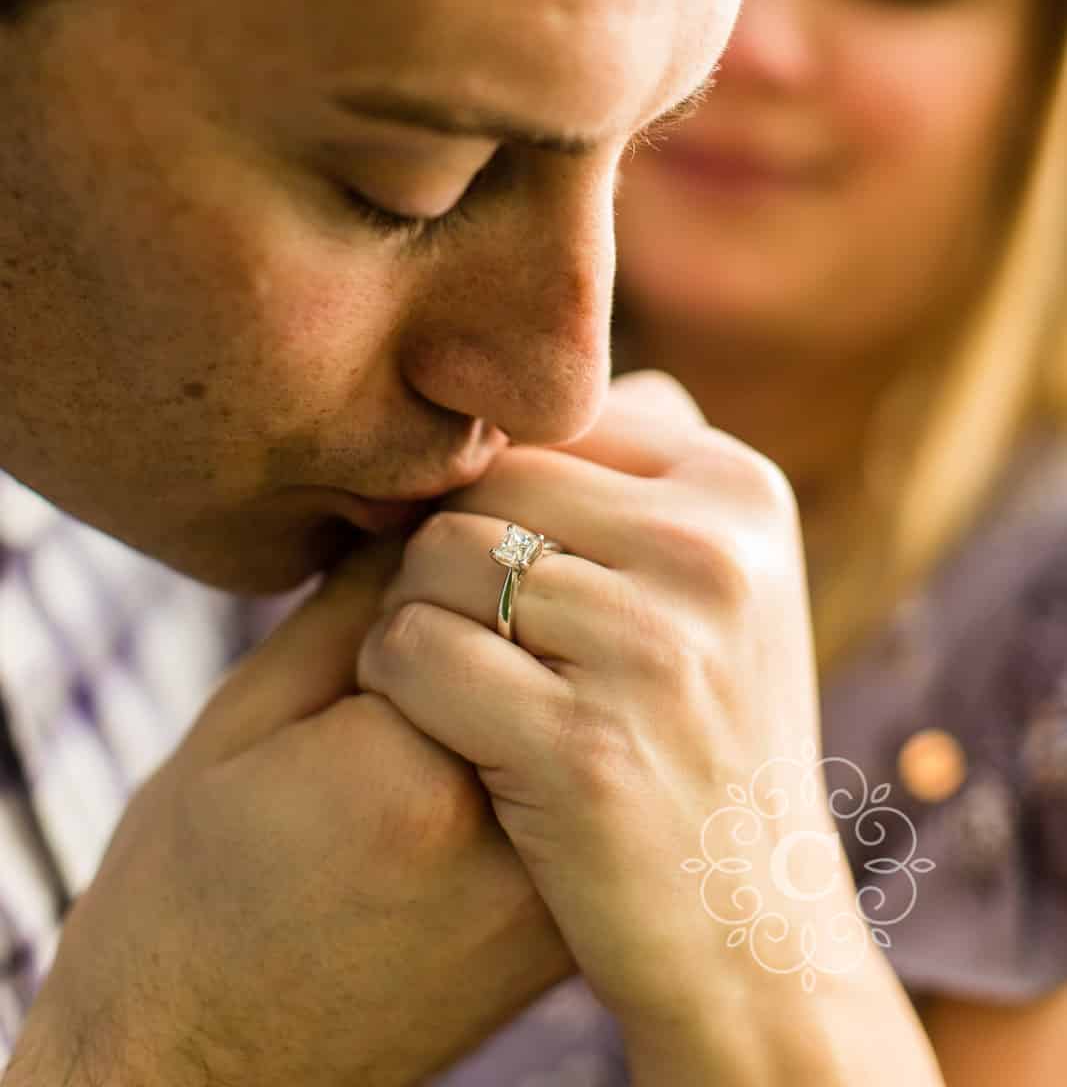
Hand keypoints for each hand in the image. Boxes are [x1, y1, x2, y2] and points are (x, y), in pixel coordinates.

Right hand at [8, 546, 573, 1086]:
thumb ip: (362, 596)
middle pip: (556, 628)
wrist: (211, 1071)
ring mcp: (558, 892)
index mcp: (421, 774)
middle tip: (441, 606)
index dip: (441, 545)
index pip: (488, 572)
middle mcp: (521, 840)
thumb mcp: (248, 715)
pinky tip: (493, 725)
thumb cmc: (195, 888)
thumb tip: (450, 497)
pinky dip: (549, 718)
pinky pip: (577, 764)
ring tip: (466, 669)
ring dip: (540, 645)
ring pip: (581, 691)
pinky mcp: (568, 919)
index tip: (399, 564)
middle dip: (506, 585)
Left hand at [357, 373, 841, 1050]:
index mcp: (740, 491)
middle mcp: (709, 552)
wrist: (747, 935)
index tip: (499, 573)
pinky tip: (445, 727)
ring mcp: (654, 647)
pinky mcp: (584, 746)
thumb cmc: (700, 739)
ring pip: (435, 557)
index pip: (549, 425)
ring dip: (416, 617)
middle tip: (468, 631)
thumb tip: (512, 392)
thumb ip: (630, 480)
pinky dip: (397, 684)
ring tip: (464, 678)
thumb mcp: (711, 587)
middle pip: (484, 481)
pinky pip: (411, 651)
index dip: (493, 492)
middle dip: (448, 552)